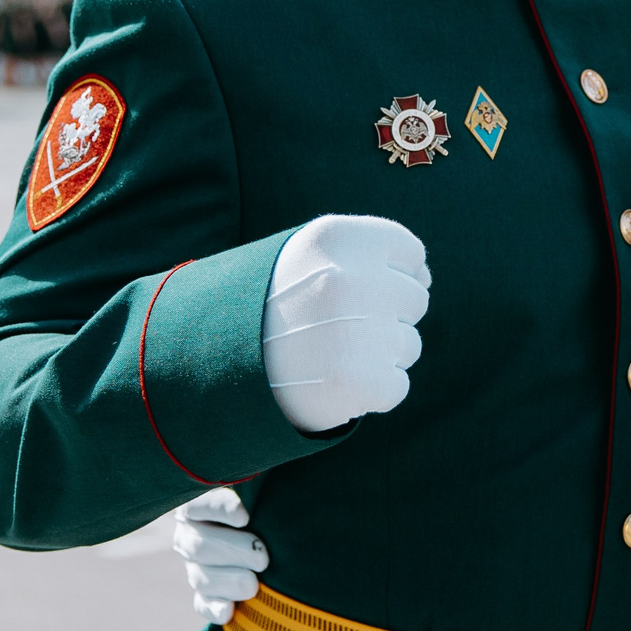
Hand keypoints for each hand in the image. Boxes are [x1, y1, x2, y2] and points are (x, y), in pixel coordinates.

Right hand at [172, 487, 264, 625]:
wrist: (274, 529)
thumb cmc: (269, 497)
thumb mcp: (260, 482)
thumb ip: (257, 479)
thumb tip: (266, 470)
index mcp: (200, 503)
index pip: (198, 504)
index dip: (219, 509)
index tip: (245, 515)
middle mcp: (191, 533)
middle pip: (199, 546)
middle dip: (233, 552)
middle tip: (263, 556)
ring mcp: (196, 565)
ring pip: (200, 577)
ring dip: (228, 581)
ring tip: (254, 584)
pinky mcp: (206, 592)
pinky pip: (202, 603)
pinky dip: (214, 608)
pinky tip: (229, 611)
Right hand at [262, 214, 429, 433]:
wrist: (206, 366)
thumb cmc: (265, 309)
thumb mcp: (302, 258)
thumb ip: (361, 254)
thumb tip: (424, 275)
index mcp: (336, 237)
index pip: (410, 252)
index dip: (392, 275)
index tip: (358, 291)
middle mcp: (350, 277)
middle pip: (414, 300)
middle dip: (385, 317)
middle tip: (334, 328)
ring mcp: (356, 330)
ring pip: (408, 345)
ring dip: (376, 356)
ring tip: (325, 356)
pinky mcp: (358, 381)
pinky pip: (396, 387)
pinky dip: (369, 393)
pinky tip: (330, 384)